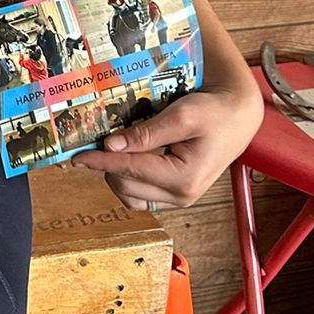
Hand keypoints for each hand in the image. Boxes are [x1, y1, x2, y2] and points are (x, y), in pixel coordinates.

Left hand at [74, 80, 263, 211]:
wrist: (236, 118)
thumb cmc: (213, 113)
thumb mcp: (181, 116)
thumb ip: (146, 133)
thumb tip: (112, 145)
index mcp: (184, 179)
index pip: (130, 170)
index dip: (100, 161)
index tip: (76, 157)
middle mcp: (182, 196)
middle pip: (126, 186)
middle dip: (107, 165)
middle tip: (95, 142)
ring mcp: (179, 199)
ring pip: (131, 196)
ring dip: (116, 175)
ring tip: (112, 150)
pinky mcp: (176, 195)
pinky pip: (141, 195)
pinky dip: (128, 180)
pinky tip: (126, 159)